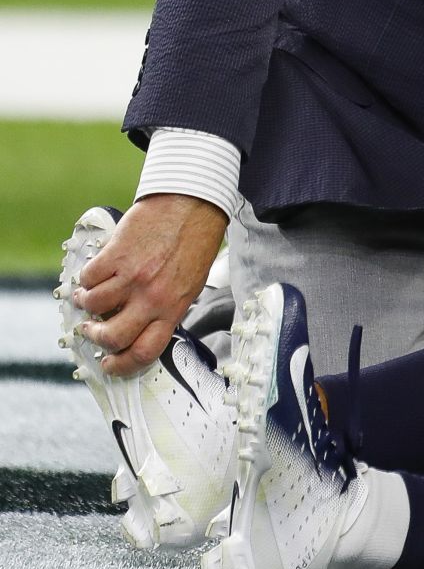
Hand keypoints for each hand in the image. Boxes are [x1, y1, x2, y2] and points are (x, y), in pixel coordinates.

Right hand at [73, 193, 227, 376]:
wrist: (192, 202)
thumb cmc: (194, 241)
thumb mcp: (190, 282)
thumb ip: (167, 306)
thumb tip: (142, 326)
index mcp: (174, 307)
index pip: (146, 351)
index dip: (122, 366)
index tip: (109, 365)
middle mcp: (153, 296)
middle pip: (113, 337)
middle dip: (95, 339)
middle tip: (91, 330)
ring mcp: (133, 277)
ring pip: (94, 307)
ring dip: (85, 305)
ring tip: (88, 296)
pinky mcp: (116, 255)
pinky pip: (88, 278)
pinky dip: (85, 279)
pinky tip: (92, 274)